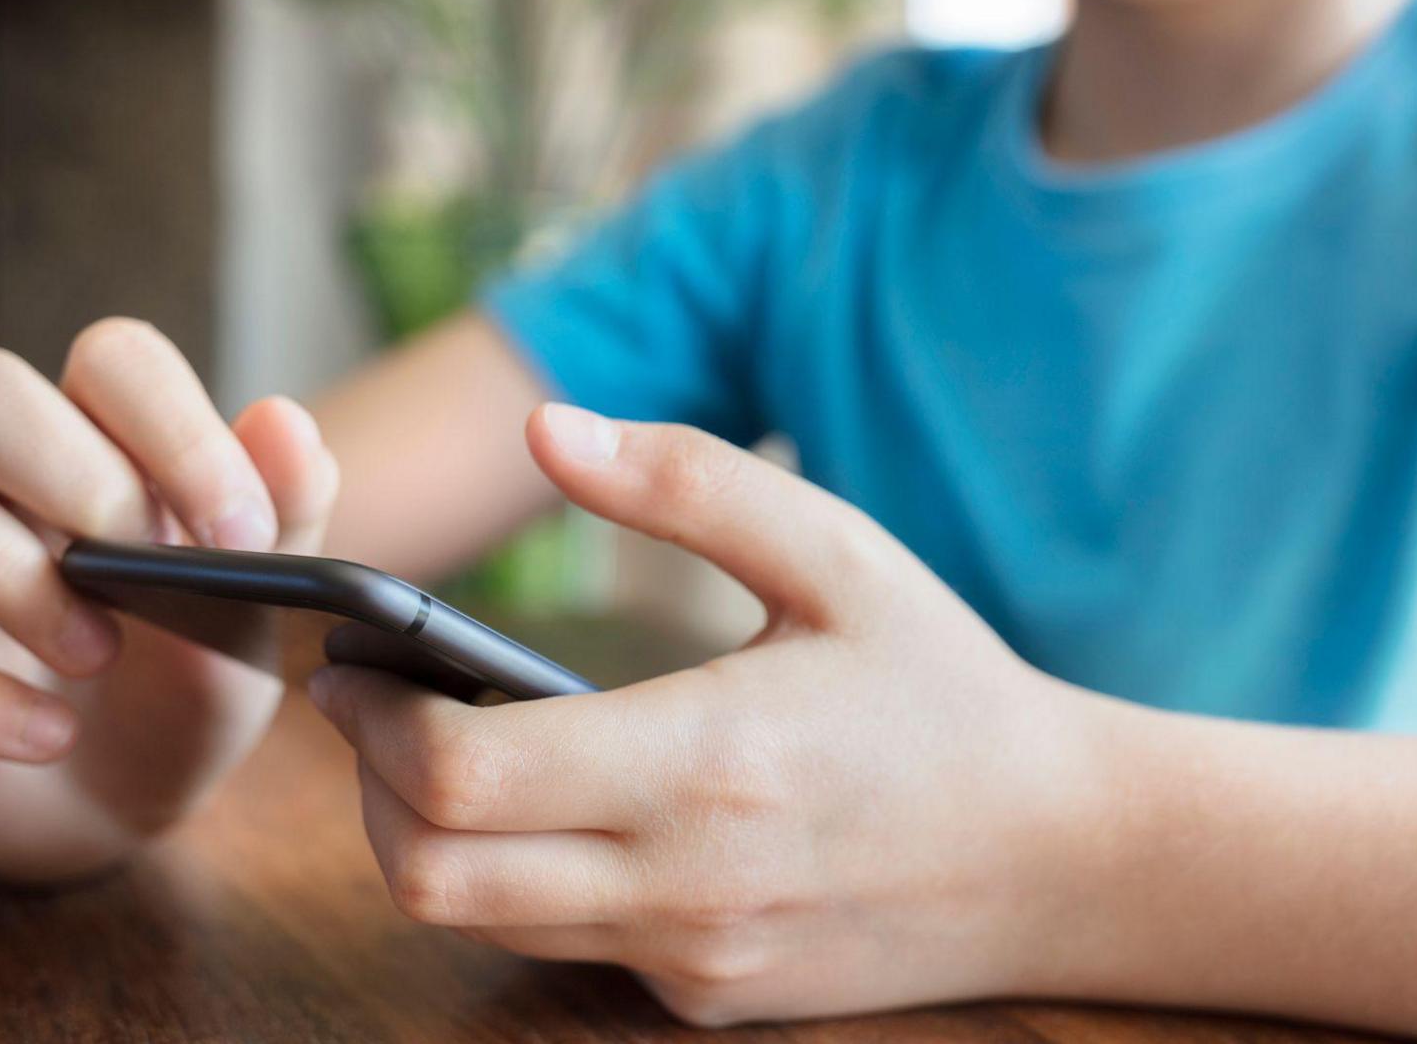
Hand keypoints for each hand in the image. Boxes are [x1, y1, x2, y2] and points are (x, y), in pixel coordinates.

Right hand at [0, 318, 338, 881]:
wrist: (139, 808)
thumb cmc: (190, 679)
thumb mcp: (260, 609)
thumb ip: (285, 514)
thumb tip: (283, 419)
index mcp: (99, 444)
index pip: (111, 358)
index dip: (173, 424)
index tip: (241, 532)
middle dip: (71, 471)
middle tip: (147, 569)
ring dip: (6, 572)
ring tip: (97, 653)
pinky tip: (46, 737)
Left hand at [311, 404, 1140, 1025]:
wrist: (1064, 853)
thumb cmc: (945, 686)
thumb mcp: (838, 554)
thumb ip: (688, 483)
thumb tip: (551, 430)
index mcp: (707, 758)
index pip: (461, 774)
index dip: (375, 719)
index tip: (352, 662)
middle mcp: (686, 881)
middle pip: (432, 876)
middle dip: (369, 791)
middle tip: (375, 711)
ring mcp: (696, 956)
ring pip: (482, 924)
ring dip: (433, 841)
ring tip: (454, 750)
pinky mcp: (712, 997)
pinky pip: (568, 949)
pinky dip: (528, 885)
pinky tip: (570, 812)